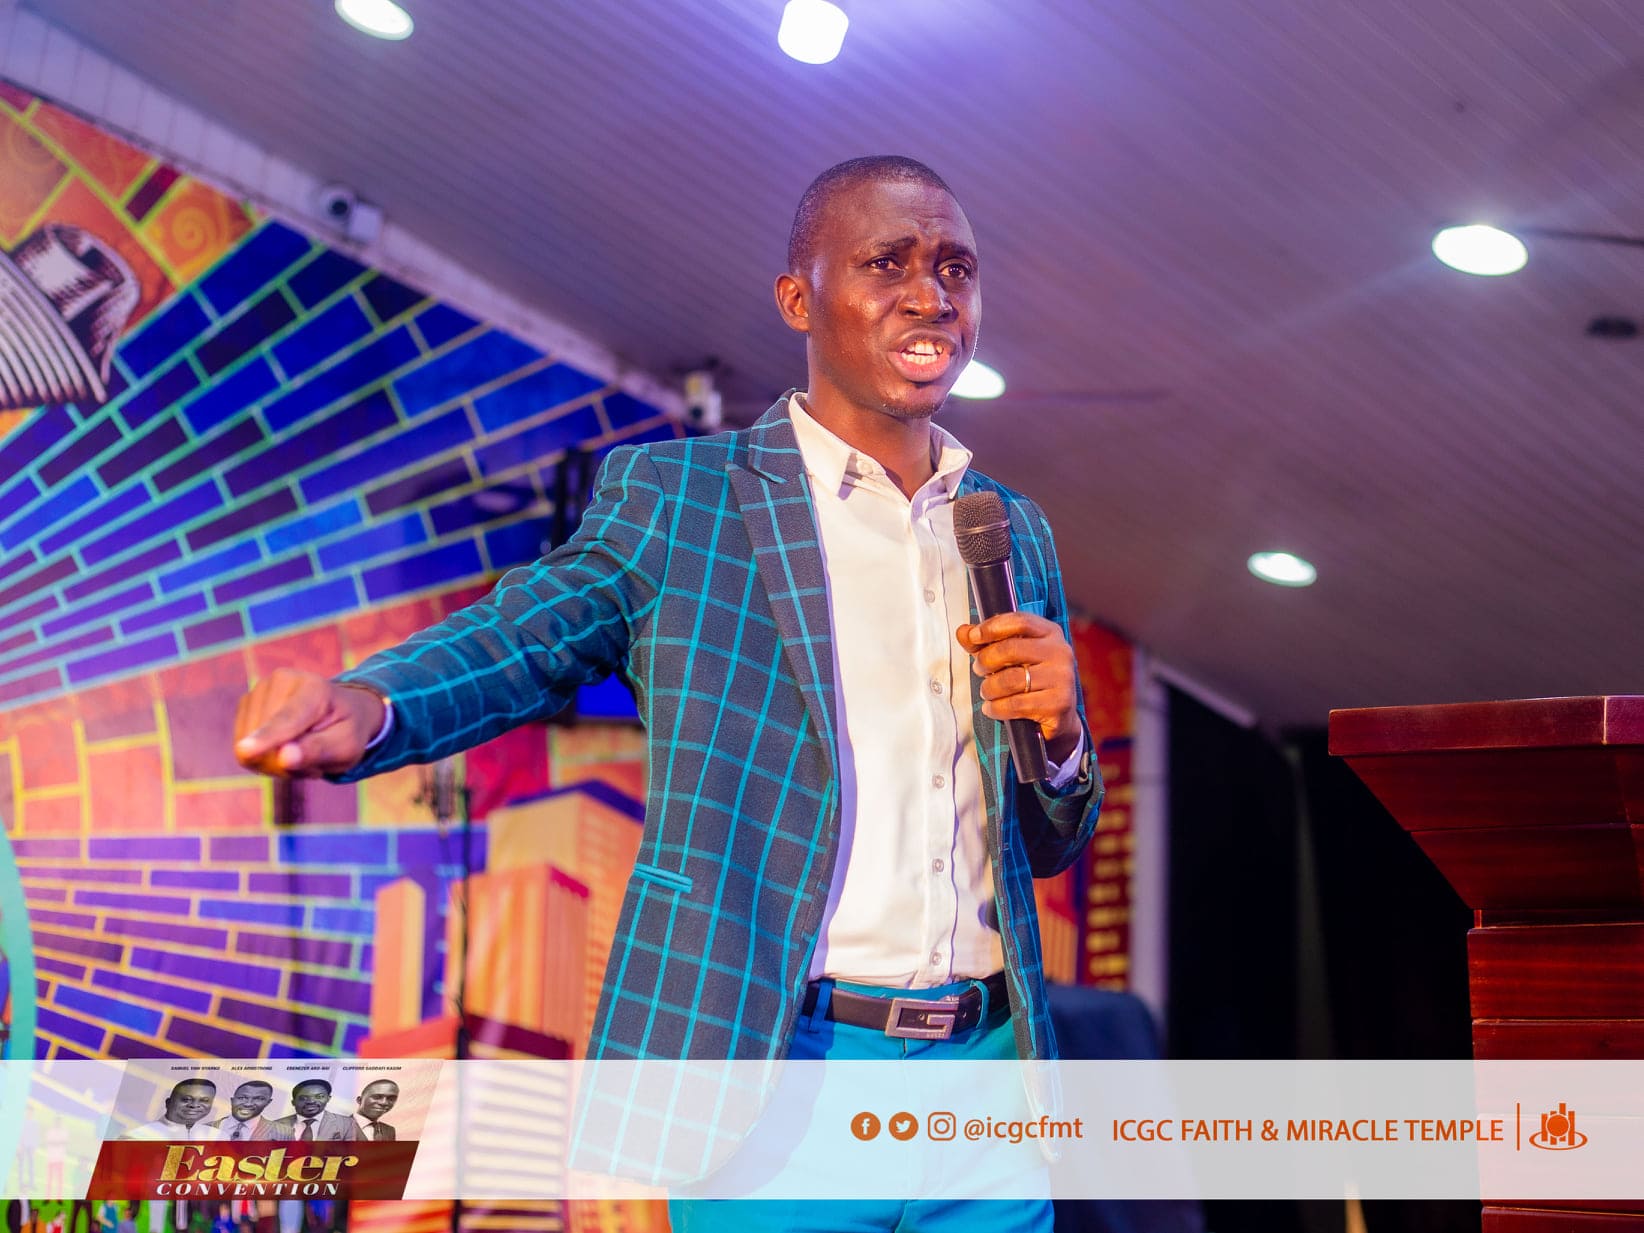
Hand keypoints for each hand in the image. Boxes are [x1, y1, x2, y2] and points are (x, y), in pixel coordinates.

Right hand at [233, 669, 384, 777]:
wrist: (338, 712)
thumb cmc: (345, 731)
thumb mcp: (346, 746)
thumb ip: (317, 750)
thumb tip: (283, 758)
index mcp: (315, 688)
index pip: (287, 719)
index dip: (267, 738)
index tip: (244, 751)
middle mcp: (282, 680)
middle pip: (265, 742)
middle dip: (286, 764)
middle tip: (315, 760)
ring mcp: (259, 689)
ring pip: (248, 749)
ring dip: (276, 763)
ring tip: (301, 750)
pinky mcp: (245, 704)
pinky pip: (243, 750)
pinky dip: (263, 759)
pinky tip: (284, 748)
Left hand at [956, 613, 1081, 763]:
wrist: (1059, 716)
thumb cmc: (1030, 681)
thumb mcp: (1009, 657)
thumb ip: (985, 644)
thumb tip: (963, 632)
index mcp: (1050, 633)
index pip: (1020, 621)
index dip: (992, 627)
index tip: (973, 637)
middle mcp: (1060, 652)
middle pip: (1010, 649)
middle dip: (985, 661)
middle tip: (979, 670)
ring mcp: (1062, 678)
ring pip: (1009, 680)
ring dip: (988, 688)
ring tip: (987, 692)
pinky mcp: (1058, 704)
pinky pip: (1014, 705)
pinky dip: (996, 708)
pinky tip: (993, 708)